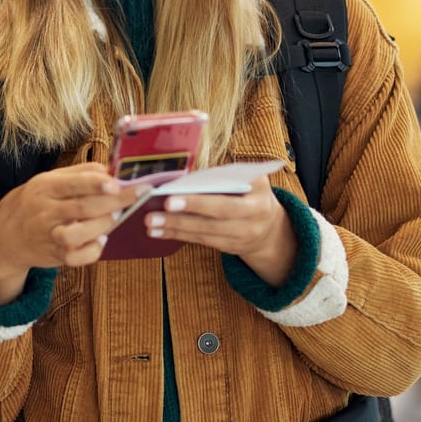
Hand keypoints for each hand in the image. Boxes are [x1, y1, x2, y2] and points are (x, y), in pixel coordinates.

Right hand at [0, 163, 141, 303]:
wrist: (5, 235)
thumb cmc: (35, 202)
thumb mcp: (49, 180)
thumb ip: (80, 173)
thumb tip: (112, 169)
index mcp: (44, 187)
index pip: (73, 183)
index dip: (97, 183)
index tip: (118, 183)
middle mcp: (44, 211)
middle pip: (82, 207)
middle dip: (113, 202)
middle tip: (134, 196)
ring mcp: (48, 235)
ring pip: (76, 234)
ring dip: (102, 226)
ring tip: (114, 218)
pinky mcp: (54, 256)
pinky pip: (76, 257)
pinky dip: (93, 250)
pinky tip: (101, 240)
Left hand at [146, 177, 298, 285]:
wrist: (270, 228)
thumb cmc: (253, 193)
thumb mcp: (253, 179)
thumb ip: (227, 174)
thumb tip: (192, 173)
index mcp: (258, 200)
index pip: (226, 202)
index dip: (199, 202)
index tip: (173, 197)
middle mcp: (250, 222)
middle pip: (212, 221)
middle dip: (182, 217)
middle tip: (155, 212)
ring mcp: (239, 238)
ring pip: (203, 233)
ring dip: (174, 227)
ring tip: (150, 221)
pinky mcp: (227, 247)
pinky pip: (200, 240)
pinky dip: (178, 235)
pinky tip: (158, 231)